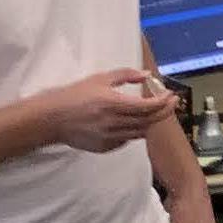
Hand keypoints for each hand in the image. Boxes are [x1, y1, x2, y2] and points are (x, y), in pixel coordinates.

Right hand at [38, 70, 174, 153]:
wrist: (50, 119)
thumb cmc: (74, 95)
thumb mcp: (99, 79)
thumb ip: (125, 75)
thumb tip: (147, 74)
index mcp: (113, 104)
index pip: (148, 107)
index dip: (163, 102)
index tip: (171, 95)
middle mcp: (114, 123)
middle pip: (149, 121)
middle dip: (164, 111)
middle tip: (172, 103)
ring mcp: (110, 138)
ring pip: (141, 132)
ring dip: (152, 122)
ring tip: (156, 111)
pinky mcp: (105, 147)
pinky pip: (127, 140)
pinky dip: (135, 131)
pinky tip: (135, 122)